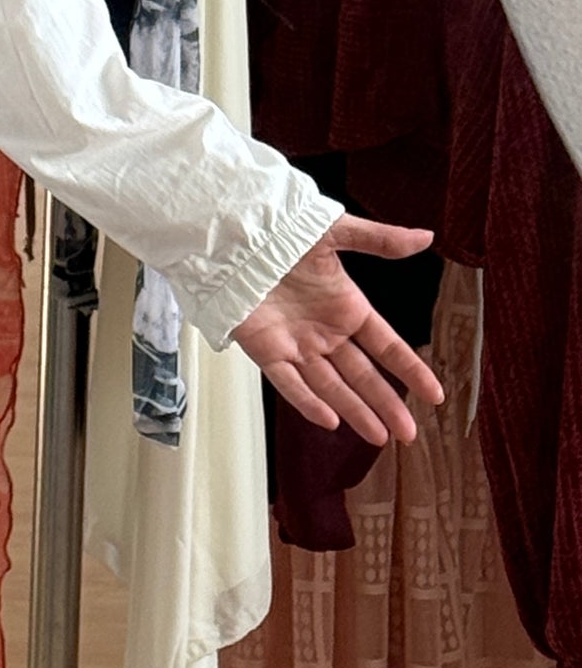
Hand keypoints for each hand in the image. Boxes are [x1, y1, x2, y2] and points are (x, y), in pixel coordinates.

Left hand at [229, 213, 447, 446]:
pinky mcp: (265, 350)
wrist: (233, 234)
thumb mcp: (334, 231)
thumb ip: (379, 240)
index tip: (435, 395)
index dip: (410, 370)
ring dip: (354, 411)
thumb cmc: (282, 230)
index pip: (387, 346)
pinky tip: (330, 420)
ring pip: (330, 386)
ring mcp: (296, 344)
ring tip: (380, 437)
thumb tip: (426, 236)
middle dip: (386, 404)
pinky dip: (307, 402)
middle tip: (409, 434)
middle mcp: (324, 332)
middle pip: (362, 375)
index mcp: (346, 307)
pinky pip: (288, 382)